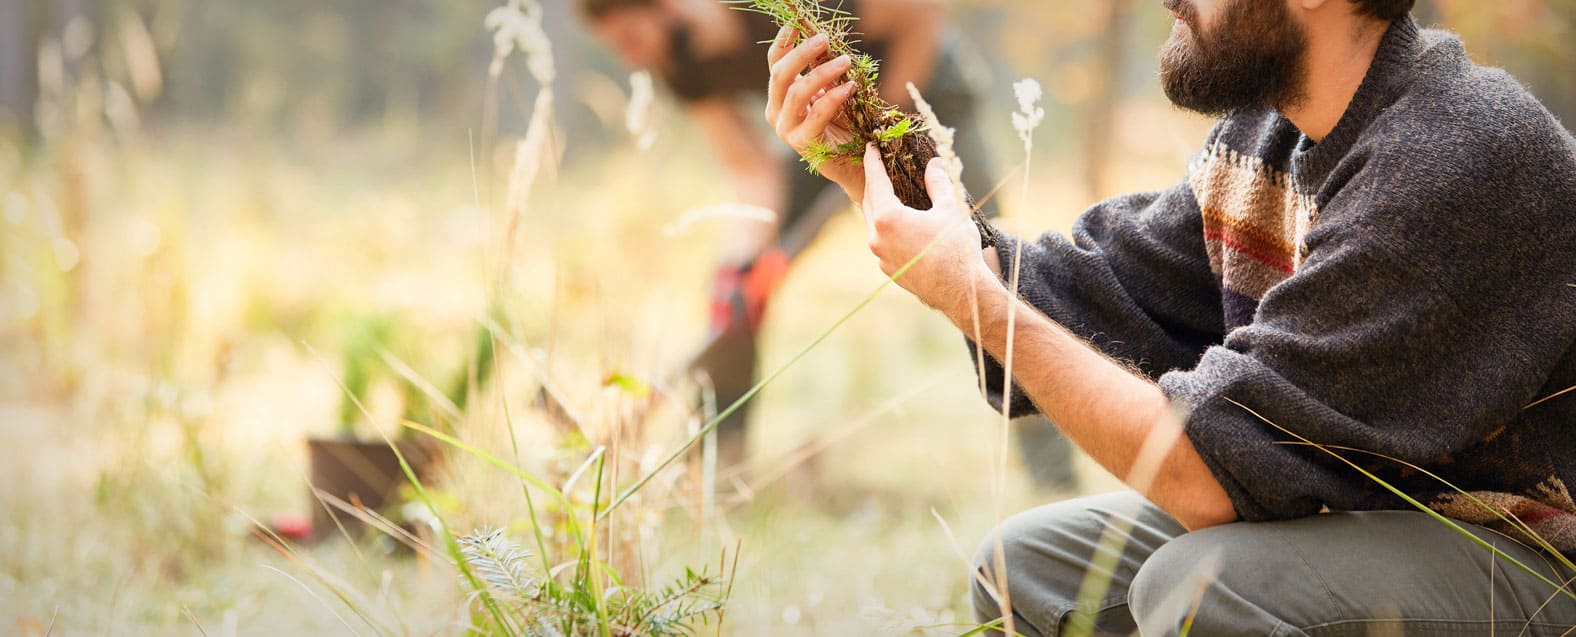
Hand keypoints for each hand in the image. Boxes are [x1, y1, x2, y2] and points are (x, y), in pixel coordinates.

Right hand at [764, 27, 863, 202]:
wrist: (853, 162)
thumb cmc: (843, 124)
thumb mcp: (831, 90)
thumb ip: (822, 70)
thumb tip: (822, 42)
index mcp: (779, 97)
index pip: (774, 64)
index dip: (783, 42)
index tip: (796, 23)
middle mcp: (776, 112)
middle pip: (780, 75)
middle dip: (802, 53)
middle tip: (824, 38)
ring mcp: (785, 129)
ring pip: (796, 92)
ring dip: (822, 72)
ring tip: (845, 61)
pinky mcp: (802, 143)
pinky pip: (816, 113)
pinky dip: (834, 97)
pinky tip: (850, 87)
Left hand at [860, 145, 996, 318]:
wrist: (960, 292)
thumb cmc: (956, 249)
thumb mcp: (950, 208)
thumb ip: (938, 183)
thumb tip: (935, 164)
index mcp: (887, 219)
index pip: (875, 182)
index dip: (872, 162)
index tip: (869, 148)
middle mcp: (876, 238)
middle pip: (870, 202)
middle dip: (874, 182)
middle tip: (878, 165)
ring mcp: (880, 256)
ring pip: (874, 223)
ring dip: (879, 206)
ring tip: (888, 192)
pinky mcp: (889, 270)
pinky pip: (882, 241)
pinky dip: (887, 227)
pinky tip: (899, 223)